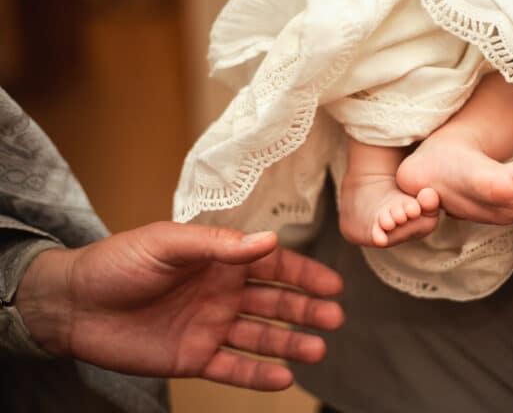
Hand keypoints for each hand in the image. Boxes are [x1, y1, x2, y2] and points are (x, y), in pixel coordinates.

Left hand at [16, 222, 343, 390]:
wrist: (72, 305)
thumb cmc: (119, 263)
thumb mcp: (168, 244)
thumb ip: (218, 244)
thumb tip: (270, 240)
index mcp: (220, 261)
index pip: (272, 267)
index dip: (304, 275)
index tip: (333, 285)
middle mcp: (222, 294)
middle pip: (275, 303)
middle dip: (306, 310)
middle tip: (334, 318)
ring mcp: (210, 327)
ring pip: (260, 337)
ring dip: (290, 343)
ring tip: (317, 351)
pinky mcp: (193, 357)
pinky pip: (232, 368)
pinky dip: (258, 375)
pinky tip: (283, 378)